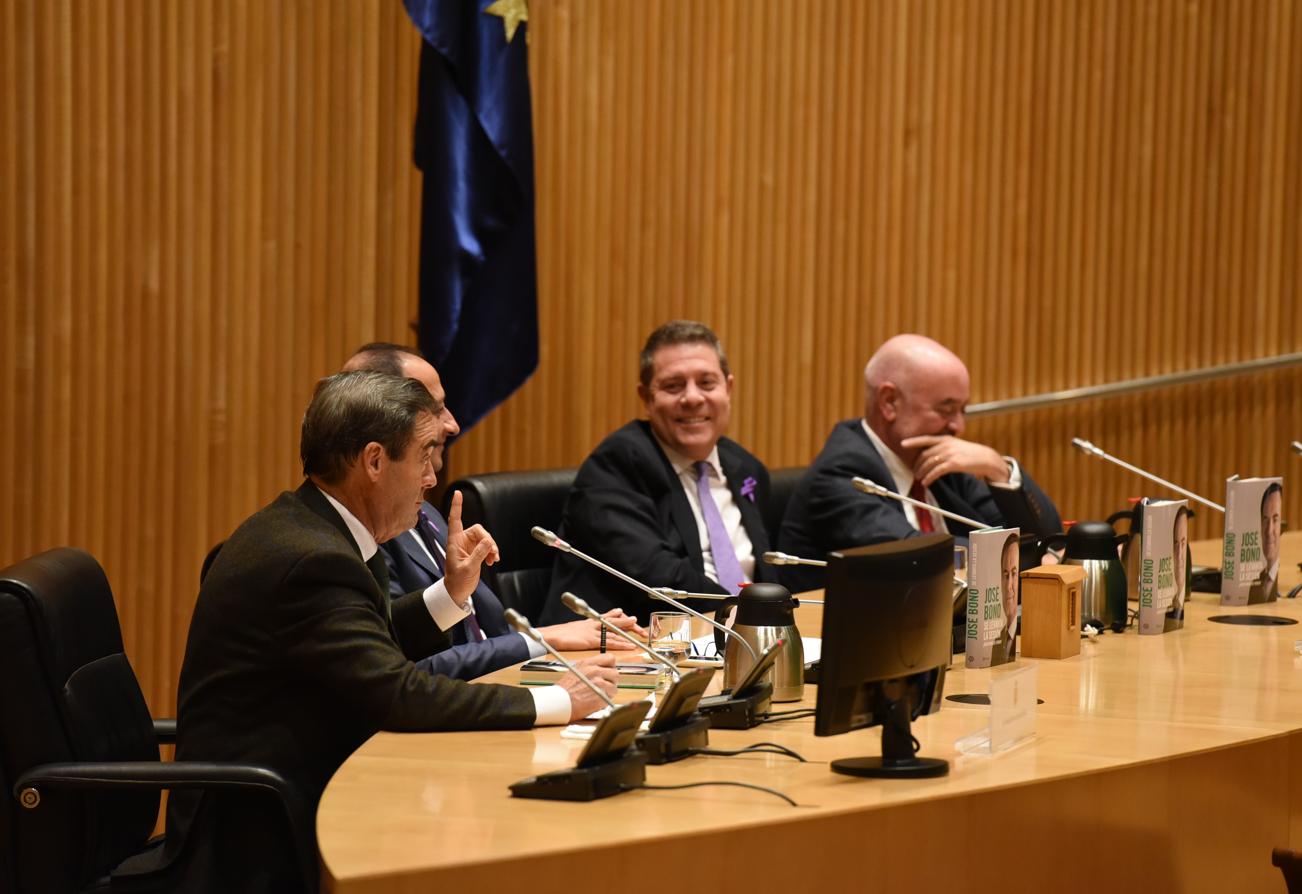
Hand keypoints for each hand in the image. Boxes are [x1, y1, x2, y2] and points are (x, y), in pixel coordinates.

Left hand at [442, 490, 499, 604]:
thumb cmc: (457, 582)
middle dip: (488, 540)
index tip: (458, 493)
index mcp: (454, 542)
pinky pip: (487, 546)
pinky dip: (492, 552)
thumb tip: (488, 541)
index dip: (456, 506)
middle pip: (479, 530)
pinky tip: (492, 561)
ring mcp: (469, 546)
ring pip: (485, 538)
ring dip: (492, 548)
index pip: (455, 520)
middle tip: (493, 553)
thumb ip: (478, 554)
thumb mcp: (468, 568)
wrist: (457, 592)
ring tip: (494, 560)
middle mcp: (461, 541)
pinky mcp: (476, 552)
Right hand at [539, 608, 646, 650]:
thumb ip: (577, 632)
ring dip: (627, 628)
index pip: (604, 616)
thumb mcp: (570, 631)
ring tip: (638, 629)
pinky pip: (610, 642)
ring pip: (615, 629)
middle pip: (613, 621)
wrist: (551, 637)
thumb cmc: (558, 636)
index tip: (621, 612)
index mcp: (587, 622)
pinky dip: (621, 643)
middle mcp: (593, 624)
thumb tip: (578, 635)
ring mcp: (593, 632)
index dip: (614, 615)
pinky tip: (630, 645)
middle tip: (636, 622)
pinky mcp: (592, 640)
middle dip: (626, 622)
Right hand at [560, 654, 618, 720]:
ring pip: (614, 686)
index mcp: (588, 663)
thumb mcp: (575, 670)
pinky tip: (597, 701)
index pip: (610, 658)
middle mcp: (594, 671)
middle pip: (615, 672)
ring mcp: (599, 683)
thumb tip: (600, 668)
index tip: (608, 671)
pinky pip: (610, 697)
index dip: (610, 666)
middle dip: (612, 680)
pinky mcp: (601, 695)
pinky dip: (606, 700)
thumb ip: (589, 667)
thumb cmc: (564, 689)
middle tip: (606, 685)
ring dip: (609, 691)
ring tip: (600, 695)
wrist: (559, 702)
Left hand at [901, 435, 1008, 486]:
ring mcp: (949, 454)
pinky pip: (936, 471)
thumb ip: (943, 447)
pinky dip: (929, 478)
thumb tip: (930, 456)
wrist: (986, 458)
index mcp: (945, 439)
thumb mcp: (956, 446)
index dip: (913, 441)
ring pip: (929, 464)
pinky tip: (926, 482)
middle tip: (914, 472)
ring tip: (919, 478)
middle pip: (925, 455)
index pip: (925, 439)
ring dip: (922, 472)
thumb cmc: (970, 453)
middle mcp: (946, 445)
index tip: (903, 444)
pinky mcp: (954, 463)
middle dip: (917, 464)